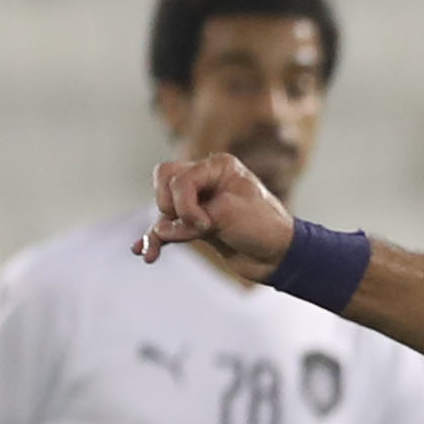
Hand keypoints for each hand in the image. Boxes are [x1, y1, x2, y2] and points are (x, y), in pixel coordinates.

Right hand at [136, 153, 295, 280]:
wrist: (279, 257)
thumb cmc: (264, 228)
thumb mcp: (228, 216)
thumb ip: (190, 219)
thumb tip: (159, 230)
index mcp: (218, 167)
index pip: (179, 177)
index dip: (184, 203)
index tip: (204, 224)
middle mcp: (207, 180)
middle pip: (164, 182)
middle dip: (169, 206)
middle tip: (194, 226)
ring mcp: (201, 202)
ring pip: (164, 207)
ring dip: (159, 228)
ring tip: (153, 250)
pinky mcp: (197, 224)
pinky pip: (167, 227)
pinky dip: (155, 239)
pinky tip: (143, 251)